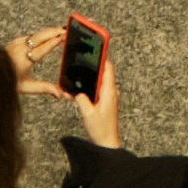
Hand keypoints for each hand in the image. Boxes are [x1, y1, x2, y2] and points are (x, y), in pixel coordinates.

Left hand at [7, 21, 71, 84]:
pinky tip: (46, 34)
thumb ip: (45, 88)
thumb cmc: (7, 81)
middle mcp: (20, 49)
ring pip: (35, 34)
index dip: (54, 41)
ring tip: (60, 30)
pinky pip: (29, 35)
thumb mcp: (27, 87)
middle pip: (40, 36)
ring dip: (48, 31)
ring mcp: (16, 43)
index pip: (42, 48)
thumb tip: (60, 93)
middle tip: (65, 29)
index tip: (63, 36)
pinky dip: (40, 34)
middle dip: (53, 32)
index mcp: (24, 59)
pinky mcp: (14, 41)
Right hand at [58, 20, 129, 139]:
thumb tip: (75, 90)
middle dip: (96, 59)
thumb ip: (81, 99)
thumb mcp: (88, 113)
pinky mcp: (106, 101)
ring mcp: (110, 96)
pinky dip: (93, 81)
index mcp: (109, 92)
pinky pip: (100, 87)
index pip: (108, 68)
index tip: (99, 44)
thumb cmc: (100, 129)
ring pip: (102, 78)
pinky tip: (83, 81)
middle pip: (105, 70)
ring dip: (94, 71)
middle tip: (87, 48)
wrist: (108, 143)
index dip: (103, 55)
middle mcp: (111, 92)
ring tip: (84, 62)